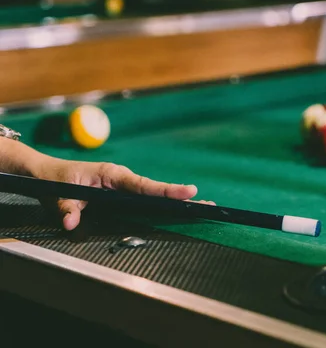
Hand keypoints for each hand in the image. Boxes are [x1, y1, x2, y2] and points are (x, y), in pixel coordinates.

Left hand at [33, 158, 213, 229]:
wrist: (47, 172)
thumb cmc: (54, 179)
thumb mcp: (58, 193)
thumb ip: (66, 208)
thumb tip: (72, 222)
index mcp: (112, 174)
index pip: (144, 185)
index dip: (167, 190)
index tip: (190, 192)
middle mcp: (122, 179)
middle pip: (157, 190)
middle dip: (182, 197)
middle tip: (209, 204)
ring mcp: (124, 186)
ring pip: (154, 194)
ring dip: (176, 200)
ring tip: (201, 208)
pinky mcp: (122, 193)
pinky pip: (146, 198)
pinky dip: (164, 202)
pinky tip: (178, 209)